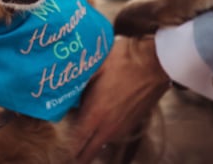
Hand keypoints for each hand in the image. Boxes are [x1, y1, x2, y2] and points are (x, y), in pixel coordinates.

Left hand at [71, 36, 169, 163]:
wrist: (156, 62)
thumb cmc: (124, 60)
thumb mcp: (95, 66)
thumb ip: (77, 82)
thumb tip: (62, 89)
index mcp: (96, 114)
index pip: (75, 143)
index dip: (64, 146)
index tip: (55, 144)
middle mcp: (108, 127)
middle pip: (87, 153)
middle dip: (75, 153)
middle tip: (65, 145)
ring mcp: (122, 128)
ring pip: (99, 144)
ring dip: (89, 142)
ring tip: (79, 130)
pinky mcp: (132, 124)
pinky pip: (111, 136)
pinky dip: (102, 134)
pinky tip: (98, 120)